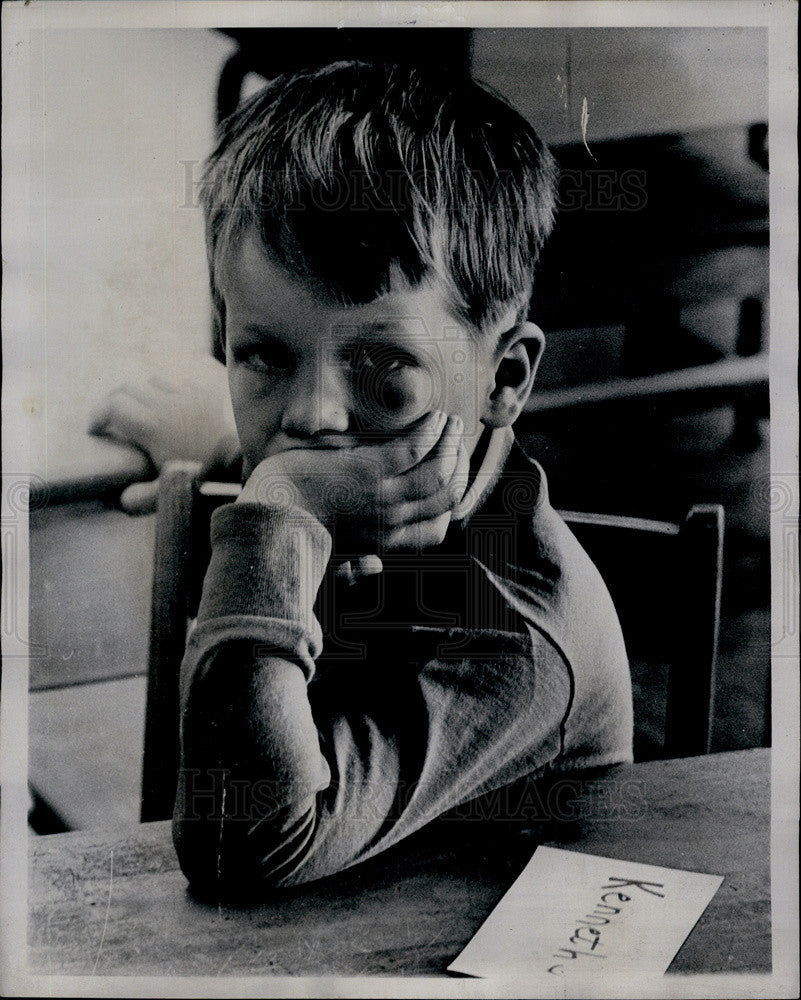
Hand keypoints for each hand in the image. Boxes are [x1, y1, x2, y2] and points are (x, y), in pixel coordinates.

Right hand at [88, 355, 236, 513]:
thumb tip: (122, 499)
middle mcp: (167, 403)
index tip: (94, 430)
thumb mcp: (174, 492)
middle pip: (127, 388)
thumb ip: (144, 498)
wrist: (254, 457)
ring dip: (142, 394)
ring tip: (142, 412)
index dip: (97, 416)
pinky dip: (171, 391)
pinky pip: (182, 383)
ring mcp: (189, 394)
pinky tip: (175, 408)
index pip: (112, 407)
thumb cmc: (213, 477)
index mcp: (152, 425)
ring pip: (154, 382)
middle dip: (113, 401)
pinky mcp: (209, 393)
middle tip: (110, 419)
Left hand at [238, 411, 469, 552]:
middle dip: (459, 466)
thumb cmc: (290, 529)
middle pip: (447, 497)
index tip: (451, 475)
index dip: (451, 502)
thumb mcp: (328, 552)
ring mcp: (383, 497)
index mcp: (383, 542)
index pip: (436, 530)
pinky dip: (431, 432)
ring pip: (439, 472)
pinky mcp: (369, 471)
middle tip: (458, 440)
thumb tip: (374, 568)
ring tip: (452, 424)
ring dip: (451, 443)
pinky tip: (435, 418)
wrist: (267, 518)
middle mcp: (391, 522)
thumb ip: (352, 565)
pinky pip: (416, 449)